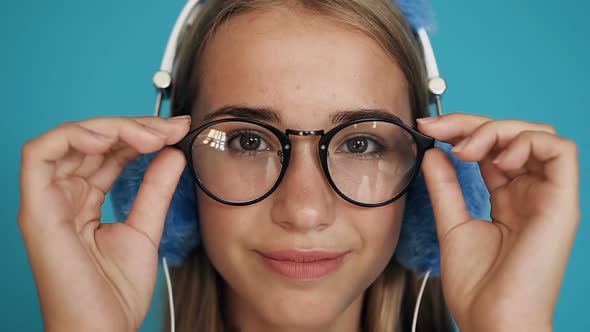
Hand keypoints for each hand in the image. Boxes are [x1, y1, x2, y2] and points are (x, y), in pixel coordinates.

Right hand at [18, 116, 190, 330]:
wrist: (102, 330)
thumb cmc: (116, 292)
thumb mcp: (145, 229)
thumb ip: (156, 189)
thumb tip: (172, 153)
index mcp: (84, 200)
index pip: (109, 153)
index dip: (141, 135)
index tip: (177, 131)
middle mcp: (63, 196)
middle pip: (92, 141)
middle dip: (134, 127)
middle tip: (170, 129)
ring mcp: (48, 201)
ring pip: (69, 139)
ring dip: (111, 128)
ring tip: (148, 135)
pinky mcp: (37, 210)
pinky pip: (39, 155)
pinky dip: (73, 137)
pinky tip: (110, 138)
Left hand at [418, 113, 579, 330]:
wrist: (491, 320)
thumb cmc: (478, 285)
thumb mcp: (453, 224)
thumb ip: (446, 187)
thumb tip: (433, 152)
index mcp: (508, 198)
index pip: (492, 148)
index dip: (462, 130)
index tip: (428, 128)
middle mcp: (531, 193)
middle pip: (513, 134)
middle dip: (473, 123)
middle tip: (440, 130)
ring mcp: (548, 197)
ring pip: (537, 134)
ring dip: (498, 129)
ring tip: (467, 150)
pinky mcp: (562, 203)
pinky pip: (560, 150)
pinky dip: (526, 142)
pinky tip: (496, 159)